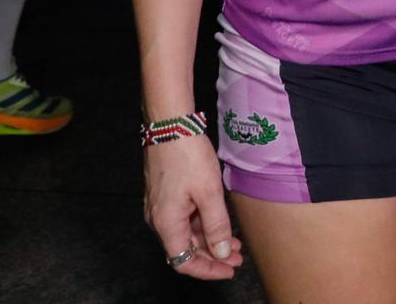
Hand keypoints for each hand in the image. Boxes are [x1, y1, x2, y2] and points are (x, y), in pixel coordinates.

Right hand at [144, 136, 243, 280]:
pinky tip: (219, 223)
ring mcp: (160, 206)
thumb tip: (221, 253)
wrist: (170, 124)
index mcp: (166, 223)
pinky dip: (201, 224)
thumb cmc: (187, 155)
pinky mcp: (165, 194)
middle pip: (185, 249)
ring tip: (233, 243)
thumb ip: (216, 226)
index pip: (183, 262)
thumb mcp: (208, 192)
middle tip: (237, 258)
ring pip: (185, 233)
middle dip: (212, 256)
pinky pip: (183, 218)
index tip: (228, 270)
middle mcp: (158, 219)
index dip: (207, 270)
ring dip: (209, 240)